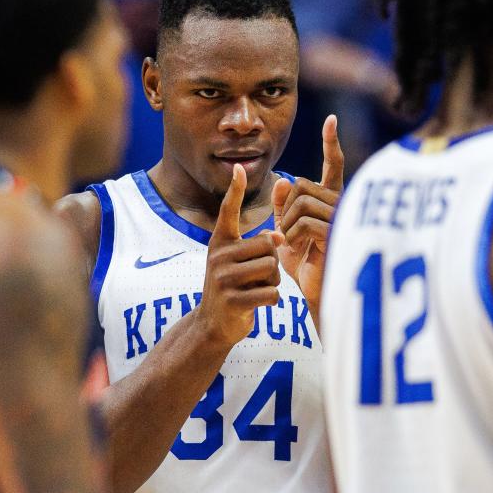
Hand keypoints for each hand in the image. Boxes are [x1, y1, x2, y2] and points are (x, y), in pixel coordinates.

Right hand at [199, 164, 284, 345]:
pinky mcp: (232, 301)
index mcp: (220, 242)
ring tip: (257, 289)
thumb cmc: (235, 287)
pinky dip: (272, 299)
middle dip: (273, 262)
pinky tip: (258, 303)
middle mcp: (218, 256)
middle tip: (259, 277)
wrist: (213, 324)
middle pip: (268, 245)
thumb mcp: (240, 261)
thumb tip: (280, 234)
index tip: (239, 167)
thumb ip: (259, 244)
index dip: (236, 190)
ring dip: (273, 282)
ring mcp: (222, 278)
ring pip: (272, 268)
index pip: (228, 211)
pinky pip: (271, 292)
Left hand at [273, 115, 343, 313]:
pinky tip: (297, 250)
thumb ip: (282, 207)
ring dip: (287, 224)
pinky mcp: (336, 234)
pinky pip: (303, 221)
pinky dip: (291, 236)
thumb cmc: (304, 264)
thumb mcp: (286, 231)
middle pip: (301, 185)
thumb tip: (284, 180)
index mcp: (332, 201)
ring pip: (300, 201)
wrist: (316, 293)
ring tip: (292, 245)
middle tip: (287, 234)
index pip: (333, 165)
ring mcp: (341, 218)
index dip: (331, 143)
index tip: (331, 120)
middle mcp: (342, 205)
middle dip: (284, 209)